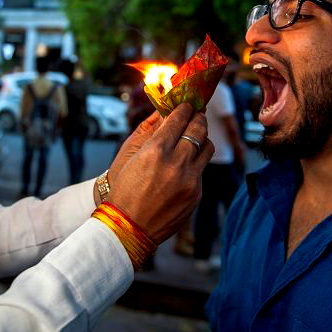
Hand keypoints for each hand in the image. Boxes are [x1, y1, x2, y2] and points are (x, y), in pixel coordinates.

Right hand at [106, 103, 213, 243]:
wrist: (128, 228)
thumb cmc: (124, 190)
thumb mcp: (131, 157)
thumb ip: (151, 133)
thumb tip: (166, 113)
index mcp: (156, 151)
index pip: (178, 118)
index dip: (184, 108)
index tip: (186, 104)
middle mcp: (176, 163)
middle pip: (198, 129)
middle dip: (198, 117)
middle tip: (196, 113)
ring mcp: (190, 180)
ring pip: (207, 147)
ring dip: (202, 138)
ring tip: (195, 137)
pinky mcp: (197, 194)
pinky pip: (202, 170)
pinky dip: (195, 163)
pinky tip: (186, 164)